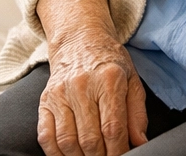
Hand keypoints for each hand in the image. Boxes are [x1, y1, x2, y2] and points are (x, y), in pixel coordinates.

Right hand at [37, 27, 146, 155]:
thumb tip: (140, 141)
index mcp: (109, 79)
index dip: (117, 150)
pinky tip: (69, 155)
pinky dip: (56, 154)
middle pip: (89, 138)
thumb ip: (137, 112)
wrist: (80, 41)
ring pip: (67, 141)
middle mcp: (83, 86)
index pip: (112, 126)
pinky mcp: (45, 102)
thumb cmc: (109, 62)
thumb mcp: (131, 79)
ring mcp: (61, 94)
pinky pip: (46, 137)